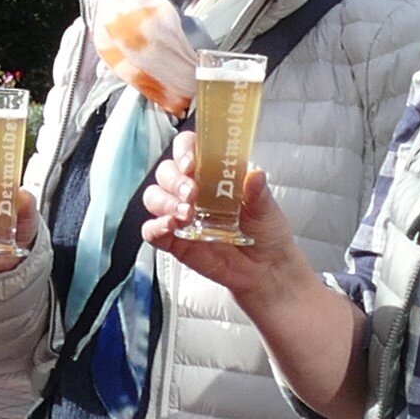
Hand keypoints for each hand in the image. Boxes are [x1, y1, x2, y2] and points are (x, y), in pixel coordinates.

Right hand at [140, 151, 312, 301]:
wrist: (266, 269)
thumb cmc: (265, 232)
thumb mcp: (266, 208)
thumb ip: (258, 192)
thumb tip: (255, 174)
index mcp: (212, 175)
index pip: (188, 149)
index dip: (184, 151)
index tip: (191, 163)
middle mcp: (193, 192)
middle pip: (166, 173)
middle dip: (175, 180)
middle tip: (192, 194)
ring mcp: (181, 215)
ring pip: (155, 198)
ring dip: (166, 202)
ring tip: (187, 214)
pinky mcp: (175, 241)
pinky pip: (152, 230)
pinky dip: (156, 227)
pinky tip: (171, 227)